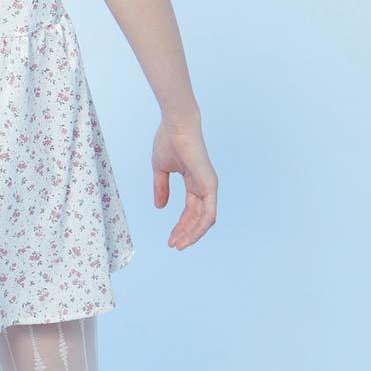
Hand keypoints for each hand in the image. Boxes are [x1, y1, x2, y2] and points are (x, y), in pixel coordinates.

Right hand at [152, 118, 217, 249]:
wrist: (176, 126)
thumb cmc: (168, 141)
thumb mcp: (160, 169)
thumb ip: (161, 188)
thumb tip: (159, 207)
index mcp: (194, 181)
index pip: (190, 210)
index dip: (180, 225)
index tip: (170, 238)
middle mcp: (204, 186)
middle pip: (197, 217)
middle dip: (185, 233)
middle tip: (172, 245)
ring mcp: (209, 186)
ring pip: (204, 220)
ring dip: (192, 235)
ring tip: (178, 244)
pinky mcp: (210, 186)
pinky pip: (208, 214)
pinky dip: (199, 228)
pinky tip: (188, 236)